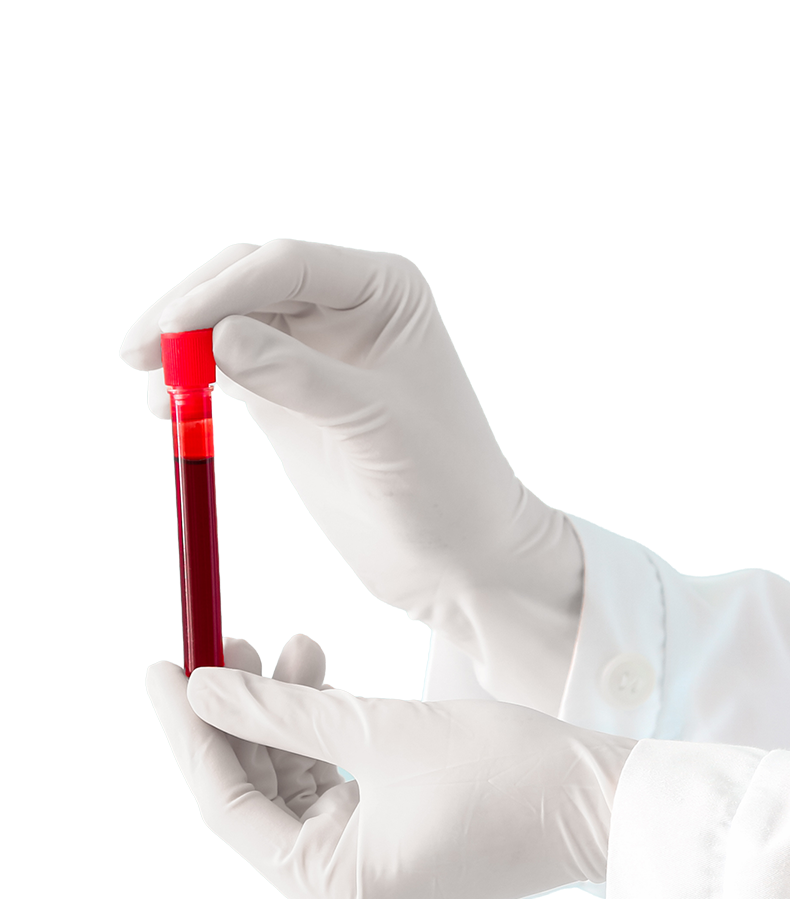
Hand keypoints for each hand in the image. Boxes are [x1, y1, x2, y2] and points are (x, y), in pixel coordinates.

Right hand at [121, 240, 583, 714]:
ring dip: (183, 344)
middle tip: (139, 354)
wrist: (459, 553)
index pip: (288, 263)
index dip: (224, 290)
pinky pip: (227, 371)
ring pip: (228, 324)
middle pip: (247, 283)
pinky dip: (192, 381)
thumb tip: (217, 338)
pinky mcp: (290, 398)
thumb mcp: (377, 425)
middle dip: (191, 312)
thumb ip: (302, 379)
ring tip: (147, 378)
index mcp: (384, 292)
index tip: (176, 331)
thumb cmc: (445, 483)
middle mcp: (347, 309)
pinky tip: (165, 403)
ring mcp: (314, 353)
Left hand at [146, 635, 633, 898]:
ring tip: (294, 648)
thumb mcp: (381, 731)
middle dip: (245, 718)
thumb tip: (203, 686)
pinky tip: (326, 681)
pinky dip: (326, 743)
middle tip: (232, 642)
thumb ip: (283, 710)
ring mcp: (375, 878)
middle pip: (261, 798)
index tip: (166, 667)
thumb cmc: (508, 774)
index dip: (194, 732)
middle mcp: (348, 898)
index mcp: (336, 891)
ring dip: (290, 721)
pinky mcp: (402, 852)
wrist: (602, 800)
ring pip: (298, 791)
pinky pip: (338, 795)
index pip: (231, 804)